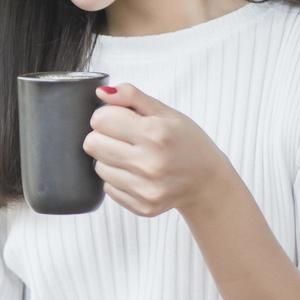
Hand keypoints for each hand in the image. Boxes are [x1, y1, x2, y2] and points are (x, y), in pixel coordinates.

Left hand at [82, 83, 229, 217]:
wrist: (208, 182)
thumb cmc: (187, 142)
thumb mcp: (166, 112)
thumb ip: (132, 97)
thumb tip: (101, 93)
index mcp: (156, 134)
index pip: (100, 120)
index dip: (106, 115)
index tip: (119, 119)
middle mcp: (149, 163)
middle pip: (92, 144)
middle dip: (103, 136)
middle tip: (124, 138)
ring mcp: (145, 188)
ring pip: (98, 167)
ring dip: (109, 158)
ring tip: (133, 156)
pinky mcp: (142, 206)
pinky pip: (108, 188)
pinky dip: (118, 178)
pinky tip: (138, 174)